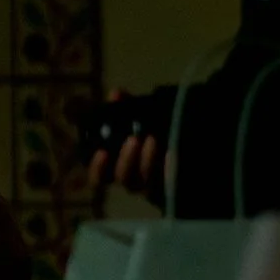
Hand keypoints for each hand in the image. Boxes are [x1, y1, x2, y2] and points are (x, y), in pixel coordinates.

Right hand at [86, 92, 165, 208]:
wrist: (182, 144)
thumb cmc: (148, 132)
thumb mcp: (136, 119)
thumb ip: (124, 108)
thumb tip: (115, 94)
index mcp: (116, 168)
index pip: (99, 178)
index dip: (97, 168)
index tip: (102, 152)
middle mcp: (132, 179)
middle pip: (123, 179)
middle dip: (126, 160)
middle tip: (133, 139)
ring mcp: (152, 185)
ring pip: (145, 179)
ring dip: (147, 160)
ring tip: (152, 139)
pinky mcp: (170, 184)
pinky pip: (168, 179)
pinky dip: (168, 165)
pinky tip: (170, 152)